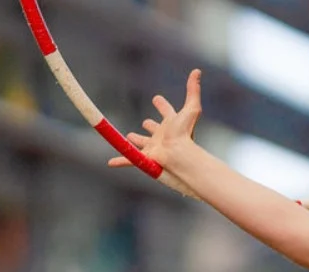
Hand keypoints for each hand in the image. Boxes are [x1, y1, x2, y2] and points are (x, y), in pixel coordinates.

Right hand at [109, 69, 204, 194]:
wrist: (178, 154)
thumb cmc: (184, 133)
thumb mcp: (191, 108)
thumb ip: (193, 90)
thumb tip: (197, 71)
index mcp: (171, 124)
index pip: (166, 112)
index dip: (162, 105)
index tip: (156, 98)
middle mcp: (162, 136)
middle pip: (154, 129)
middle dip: (150, 125)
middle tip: (145, 122)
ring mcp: (153, 147)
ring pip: (142, 143)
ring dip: (136, 140)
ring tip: (129, 136)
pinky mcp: (144, 157)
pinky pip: (128, 159)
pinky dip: (119, 160)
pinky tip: (111, 162)